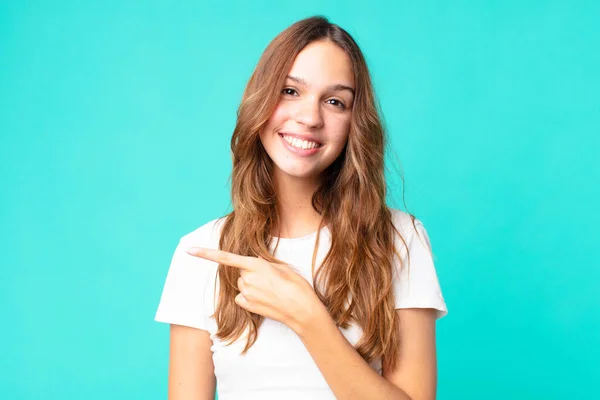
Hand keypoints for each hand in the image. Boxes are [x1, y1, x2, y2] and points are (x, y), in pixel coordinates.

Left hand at [185, 247, 322, 332]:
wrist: (302, 310)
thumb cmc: (296, 286)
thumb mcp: (282, 268)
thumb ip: (262, 264)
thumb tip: (252, 267)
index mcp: (256, 264)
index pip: (226, 257)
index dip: (206, 254)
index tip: (190, 250)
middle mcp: (247, 278)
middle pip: (240, 272)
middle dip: (251, 273)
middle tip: (270, 279)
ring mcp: (246, 293)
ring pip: (242, 285)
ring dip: (252, 285)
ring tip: (271, 290)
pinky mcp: (247, 305)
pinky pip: (242, 297)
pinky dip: (250, 297)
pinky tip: (265, 300)